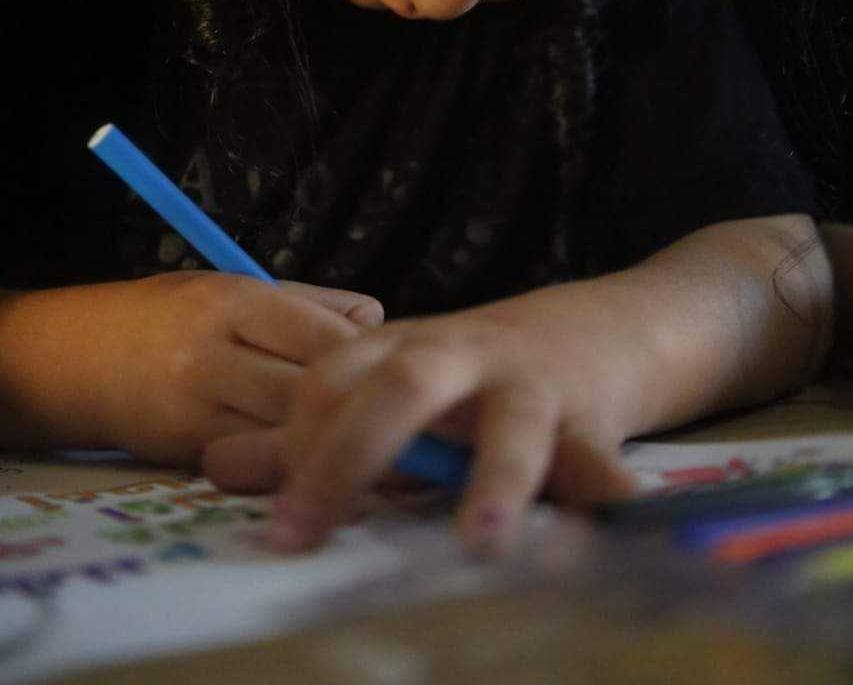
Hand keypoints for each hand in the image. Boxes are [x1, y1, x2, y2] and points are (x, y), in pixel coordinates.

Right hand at [0, 274, 381, 462]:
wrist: (80, 358)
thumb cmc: (169, 316)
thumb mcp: (232, 287)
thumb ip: (306, 302)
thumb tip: (374, 317)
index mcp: (233, 302)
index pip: (323, 335)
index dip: (365, 355)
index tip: (383, 365)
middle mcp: (212, 355)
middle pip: (310, 390)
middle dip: (351, 402)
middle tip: (381, 410)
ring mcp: (195, 408)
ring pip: (286, 433)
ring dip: (324, 436)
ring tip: (353, 435)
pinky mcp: (186, 451)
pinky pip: (255, 460)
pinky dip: (286, 458)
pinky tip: (305, 453)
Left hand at [202, 283, 639, 553]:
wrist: (595, 328)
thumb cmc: (476, 371)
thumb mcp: (394, 384)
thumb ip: (313, 431)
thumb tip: (216, 465)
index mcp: (403, 349)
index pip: (331, 379)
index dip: (297, 442)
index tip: (278, 521)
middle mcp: (461, 357)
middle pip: (400, 387)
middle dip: (351, 456)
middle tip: (303, 531)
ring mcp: (528, 385)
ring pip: (511, 425)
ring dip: (496, 480)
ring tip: (482, 542)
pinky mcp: (590, 418)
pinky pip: (597, 460)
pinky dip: (608, 493)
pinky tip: (618, 520)